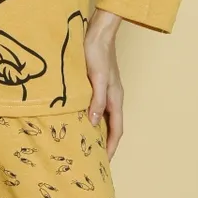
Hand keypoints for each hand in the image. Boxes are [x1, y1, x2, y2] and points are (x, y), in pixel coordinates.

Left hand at [83, 8, 124, 159]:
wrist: (97, 33)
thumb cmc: (97, 54)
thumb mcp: (97, 79)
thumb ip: (97, 101)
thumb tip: (94, 124)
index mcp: (116, 99)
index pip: (116, 131)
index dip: (111, 148)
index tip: (104, 164)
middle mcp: (113, 98)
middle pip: (112, 128)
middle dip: (105, 145)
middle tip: (94, 160)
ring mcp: (106, 92)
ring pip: (104, 119)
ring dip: (97, 133)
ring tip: (86, 146)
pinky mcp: (97, 86)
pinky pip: (97, 109)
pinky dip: (91, 119)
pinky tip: (80, 122)